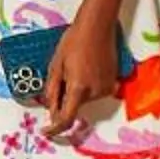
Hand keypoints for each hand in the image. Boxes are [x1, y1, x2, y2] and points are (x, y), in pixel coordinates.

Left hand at [43, 23, 120, 138]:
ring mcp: (106, 88)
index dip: (55, 129)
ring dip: (75, 91)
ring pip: (84, 99)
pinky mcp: (113, 83)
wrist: (97, 27)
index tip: (46, 131)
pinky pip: (94, 92)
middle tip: (61, 76)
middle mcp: (95, 92)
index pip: (66, 118)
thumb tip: (50, 111)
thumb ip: (52, 91)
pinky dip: (86, 87)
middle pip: (75, 106)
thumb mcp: (55, 66)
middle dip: (64, 99)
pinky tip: (84, 68)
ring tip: (74, 67)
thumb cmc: (73, 42)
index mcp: (79, 88)